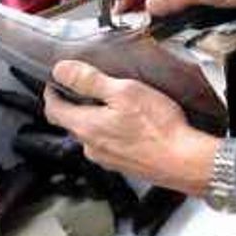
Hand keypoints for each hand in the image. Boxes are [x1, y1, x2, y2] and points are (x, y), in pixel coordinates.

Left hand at [43, 60, 219, 195]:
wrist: (183, 161)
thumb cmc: (158, 127)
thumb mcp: (123, 91)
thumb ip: (89, 80)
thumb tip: (61, 70)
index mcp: (86, 126)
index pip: (53, 109)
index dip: (52, 93)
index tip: (56, 82)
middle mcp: (91, 147)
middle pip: (72, 122)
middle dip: (75, 104)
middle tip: (87, 88)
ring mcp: (107, 159)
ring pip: (91, 135)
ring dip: (96, 119)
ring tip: (114, 104)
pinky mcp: (124, 165)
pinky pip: (109, 145)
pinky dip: (113, 132)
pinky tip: (131, 125)